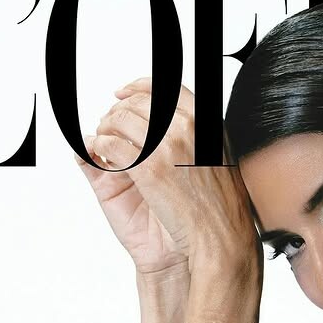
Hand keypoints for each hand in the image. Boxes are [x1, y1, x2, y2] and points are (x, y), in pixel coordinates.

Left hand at [84, 77, 262, 277]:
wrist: (222, 234)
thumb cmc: (222, 204)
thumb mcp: (218, 154)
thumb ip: (197, 132)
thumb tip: (174, 119)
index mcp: (203, 119)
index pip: (163, 88)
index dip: (137, 88)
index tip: (124, 93)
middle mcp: (185, 126)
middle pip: (137, 103)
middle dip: (117, 111)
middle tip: (109, 123)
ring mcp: (165, 145)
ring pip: (119, 120)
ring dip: (105, 128)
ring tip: (103, 139)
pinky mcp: (147, 168)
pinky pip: (111, 145)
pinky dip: (100, 146)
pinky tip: (102, 154)